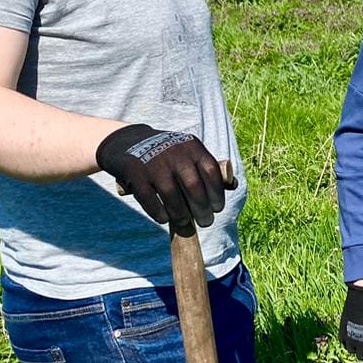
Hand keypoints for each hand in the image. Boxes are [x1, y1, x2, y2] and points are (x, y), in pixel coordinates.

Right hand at [96, 124, 226, 231]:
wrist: (128, 141)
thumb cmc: (168, 155)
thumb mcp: (188, 153)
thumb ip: (207, 168)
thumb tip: (233, 186)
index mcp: (192, 147)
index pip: (211, 172)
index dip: (217, 194)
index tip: (217, 208)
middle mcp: (174, 153)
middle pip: (194, 188)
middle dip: (203, 210)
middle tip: (205, 222)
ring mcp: (154, 164)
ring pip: (172, 197)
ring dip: (181, 214)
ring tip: (185, 221)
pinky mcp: (134, 174)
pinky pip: (150, 200)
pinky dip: (159, 213)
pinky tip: (165, 218)